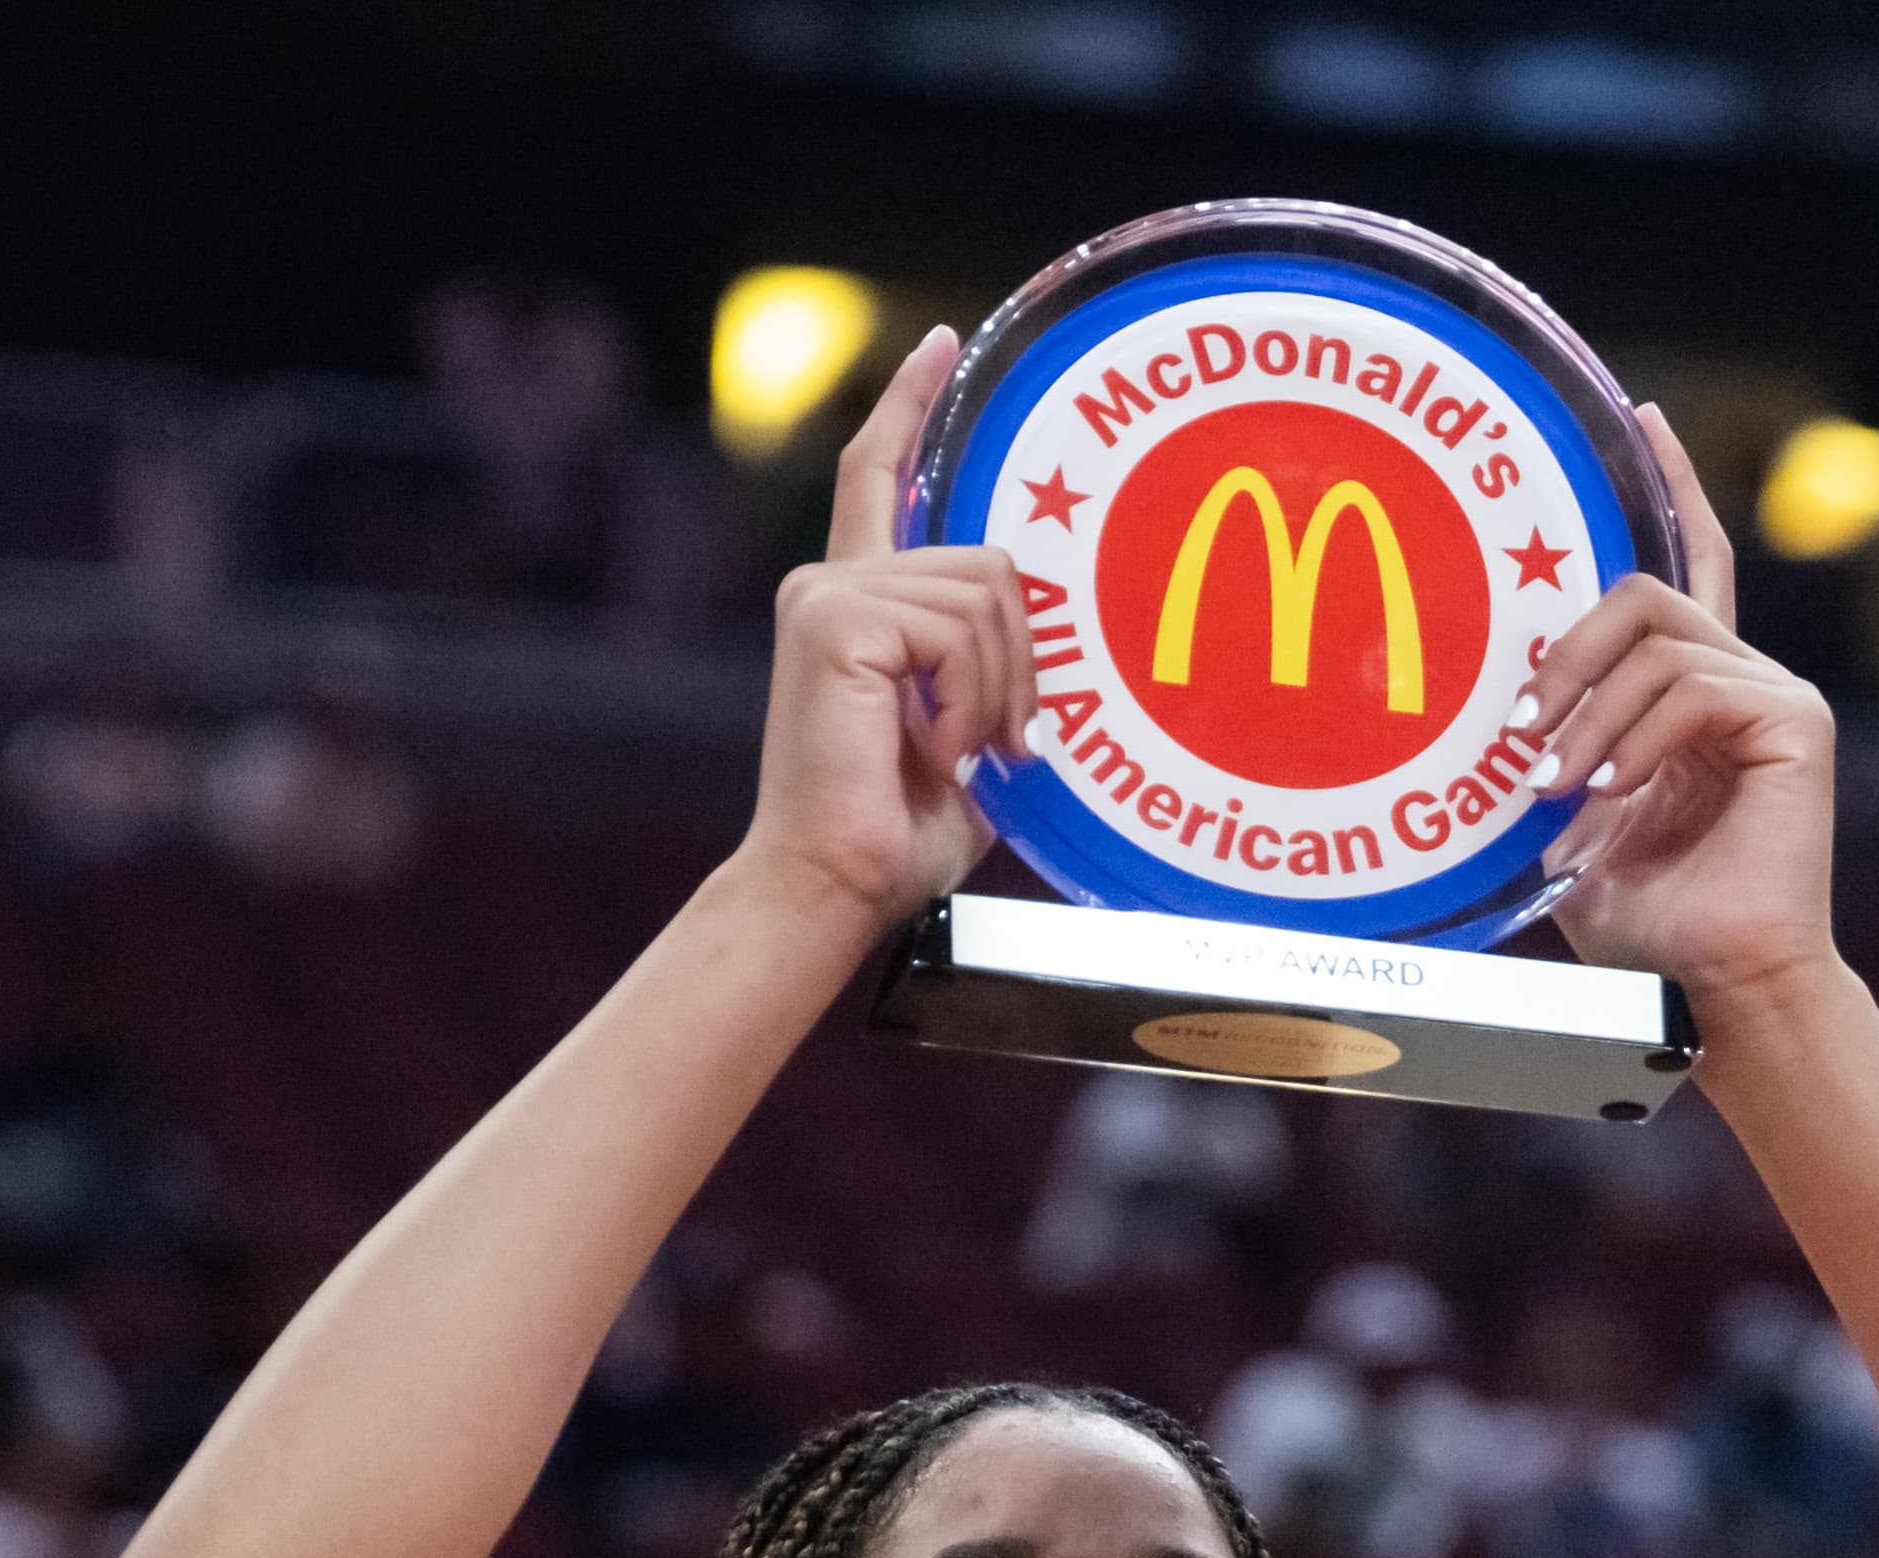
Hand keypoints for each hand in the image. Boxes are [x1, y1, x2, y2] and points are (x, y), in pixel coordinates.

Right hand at [734, 328, 1040, 936]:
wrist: (833, 889)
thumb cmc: (894, 839)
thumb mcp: (968, 740)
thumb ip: (993, 673)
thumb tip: (1051, 649)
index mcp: (855, 607)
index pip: (878, 479)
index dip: (911, 408)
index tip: (941, 346)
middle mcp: (830, 585)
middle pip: (987, 562)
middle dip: (1020, 661)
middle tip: (1000, 747)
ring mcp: (827, 596)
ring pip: (984, 595)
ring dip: (998, 691)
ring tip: (962, 756)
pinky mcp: (834, 618)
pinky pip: (957, 631)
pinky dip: (970, 701)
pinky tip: (937, 750)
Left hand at [1539, 411, 1839, 1025]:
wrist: (1710, 991)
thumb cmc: (1645, 931)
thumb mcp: (1571, 828)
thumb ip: (1551, 755)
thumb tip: (1493, 714)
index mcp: (1690, 698)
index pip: (1686, 566)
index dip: (1670, 486)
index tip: (1642, 418)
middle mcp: (1740, 680)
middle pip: (1645, 592)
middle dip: (1567, 653)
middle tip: (1523, 732)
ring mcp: (1774, 697)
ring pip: (1659, 642)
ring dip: (1590, 718)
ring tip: (1563, 791)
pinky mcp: (1796, 723)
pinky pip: (1695, 687)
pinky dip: (1640, 739)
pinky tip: (1616, 794)